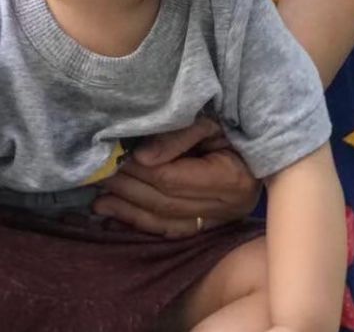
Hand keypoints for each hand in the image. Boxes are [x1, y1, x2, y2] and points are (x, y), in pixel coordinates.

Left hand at [91, 117, 260, 237]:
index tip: (113, 157)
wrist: (257, 149)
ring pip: (166, 222)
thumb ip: (175, 137)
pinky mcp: (209, 227)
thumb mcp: (208, 121)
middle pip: (165, 202)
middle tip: (96, 176)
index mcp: (229, 177)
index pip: (172, 179)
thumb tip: (141, 157)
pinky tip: (115, 219)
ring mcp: (218, 221)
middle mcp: (225, 206)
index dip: (139, 170)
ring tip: (98, 200)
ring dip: (128, 212)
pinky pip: (171, 232)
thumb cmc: (230, 127)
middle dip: (127, 190)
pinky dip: (141, 226)